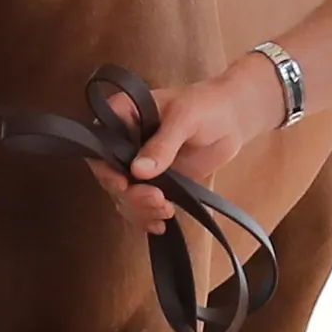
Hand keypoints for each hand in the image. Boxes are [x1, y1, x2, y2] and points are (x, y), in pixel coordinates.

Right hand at [104, 52, 286, 225]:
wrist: (232, 120)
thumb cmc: (207, 106)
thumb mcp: (184, 119)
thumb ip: (163, 144)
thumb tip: (139, 172)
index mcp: (123, 115)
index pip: (99, 143)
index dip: (104, 168)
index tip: (123, 184)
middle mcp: (124, 141)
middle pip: (110, 176)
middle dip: (130, 194)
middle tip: (157, 200)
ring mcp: (138, 163)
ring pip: (124, 195)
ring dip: (140, 209)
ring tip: (165, 211)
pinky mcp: (155, 181)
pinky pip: (141, 204)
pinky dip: (147, 217)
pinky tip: (159, 225)